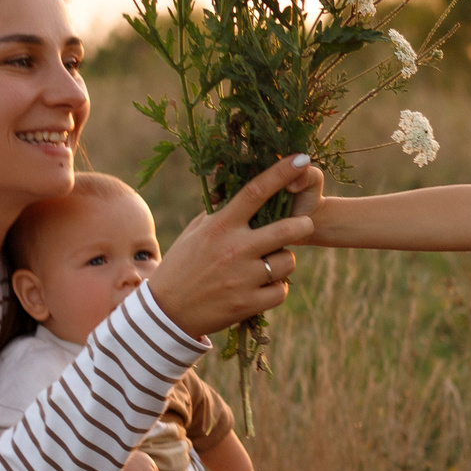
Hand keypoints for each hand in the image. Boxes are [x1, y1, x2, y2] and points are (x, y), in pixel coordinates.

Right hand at [147, 154, 320, 337]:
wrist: (167, 311)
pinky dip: (276, 289)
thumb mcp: (196, 232)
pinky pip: (281, 291)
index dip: (281, 173)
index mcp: (221, 226)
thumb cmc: (182, 265)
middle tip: (304, 225)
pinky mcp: (248, 303)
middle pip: (287, 229)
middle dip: (303, 225)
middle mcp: (234, 248)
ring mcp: (242, 277)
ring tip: (268, 265)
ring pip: (288, 261)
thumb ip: (220, 213)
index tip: (302, 159)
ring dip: (284, 261)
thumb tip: (242, 191)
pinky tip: (261, 287)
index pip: (255, 192)